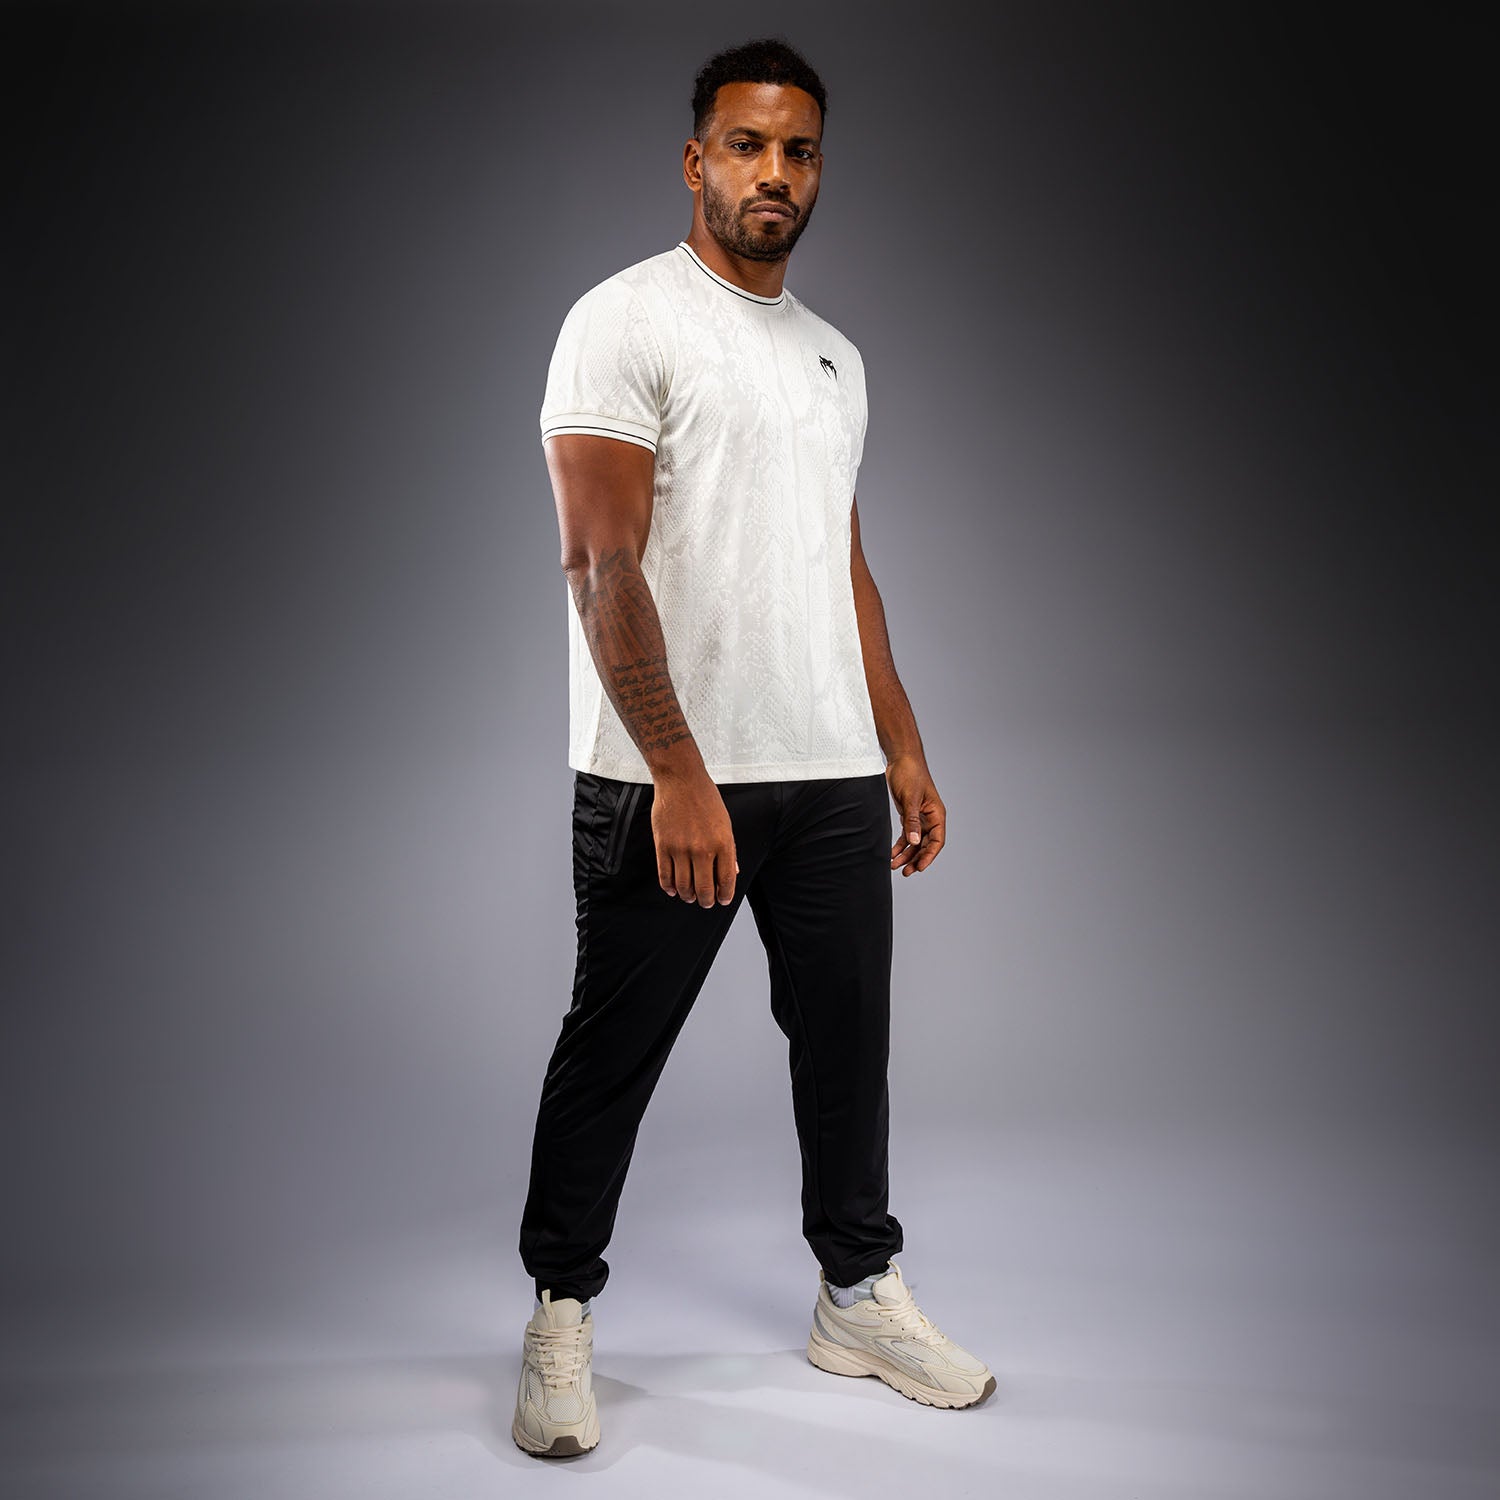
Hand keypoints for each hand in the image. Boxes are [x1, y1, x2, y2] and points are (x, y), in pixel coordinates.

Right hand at [651, 770, 738, 906]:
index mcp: (723, 843)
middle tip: (705, 902)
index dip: (725, 895)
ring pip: (684, 886)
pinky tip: (673, 889)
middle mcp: (703, 849)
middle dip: (706, 901)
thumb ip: (729, 850)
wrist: (681, 780)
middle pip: (704, 889)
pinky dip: (669, 887)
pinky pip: (665, 875)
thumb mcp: (725, 823)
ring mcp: (681, 849)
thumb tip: (732, 871)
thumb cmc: (706, 798)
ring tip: (690, 896)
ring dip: (688, 896)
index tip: (722, 900)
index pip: (726, 880)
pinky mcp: (663, 845)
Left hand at [887, 755, 945, 876]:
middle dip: (916, 859)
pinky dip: (899, 845)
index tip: (919, 867)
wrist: (901, 759)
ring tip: (895, 867)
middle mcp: (930, 818)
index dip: (929, 856)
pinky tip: (891, 854)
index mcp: (937, 814)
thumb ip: (912, 821)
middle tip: (906, 872)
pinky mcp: (908, 815)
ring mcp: (919, 818)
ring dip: (906, 855)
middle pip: (925, 845)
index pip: (937, 841)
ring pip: (914, 842)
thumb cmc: (910, 773)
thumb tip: (914, 842)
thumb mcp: (911, 798)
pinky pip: (905, 835)